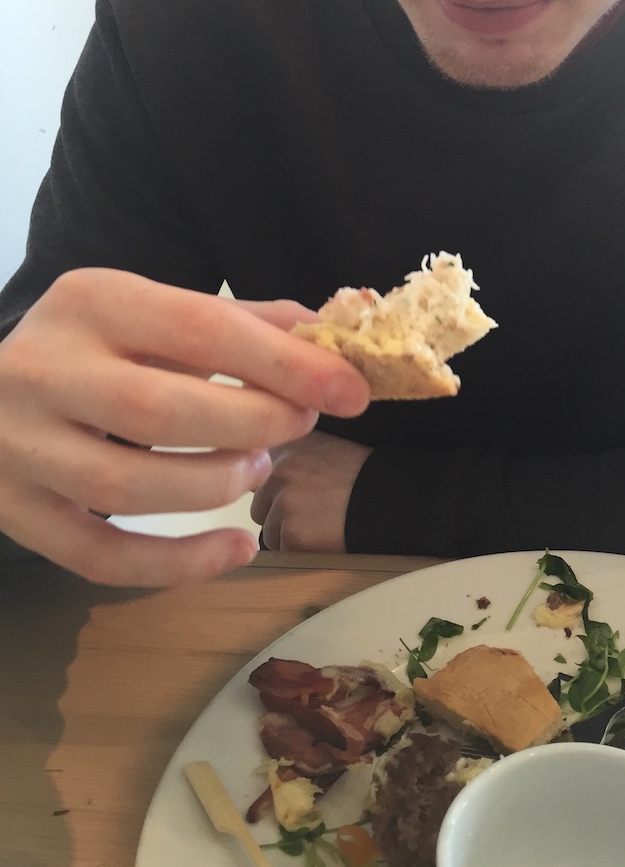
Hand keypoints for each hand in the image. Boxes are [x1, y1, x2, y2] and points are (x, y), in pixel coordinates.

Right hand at [0, 268, 369, 586]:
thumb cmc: (89, 346)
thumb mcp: (149, 311)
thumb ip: (236, 321)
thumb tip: (326, 332)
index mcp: (91, 302)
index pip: (199, 328)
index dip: (284, 363)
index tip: (349, 389)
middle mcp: (44, 370)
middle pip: (160, 410)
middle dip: (252, 422)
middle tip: (298, 425)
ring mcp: (20, 447)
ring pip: (125, 488)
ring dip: (213, 485)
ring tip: (255, 466)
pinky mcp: (15, 511)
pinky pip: (97, 558)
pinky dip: (176, 564)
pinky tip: (235, 550)